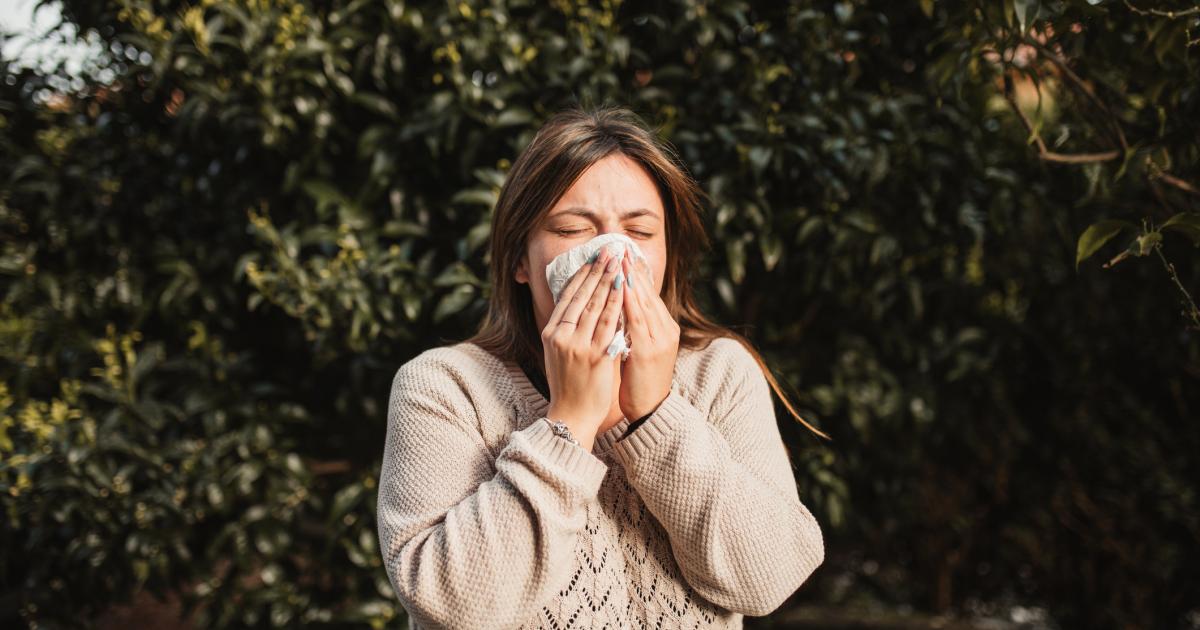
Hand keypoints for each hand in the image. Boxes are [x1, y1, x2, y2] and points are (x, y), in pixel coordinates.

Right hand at [542, 247, 626, 449]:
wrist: (571, 415)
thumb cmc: (568, 384)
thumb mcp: (559, 352)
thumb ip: (567, 329)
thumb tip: (578, 304)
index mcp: (551, 332)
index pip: (567, 296)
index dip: (582, 274)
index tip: (593, 257)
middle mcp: (562, 336)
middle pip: (582, 295)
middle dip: (597, 270)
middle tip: (610, 250)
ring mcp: (578, 345)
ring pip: (596, 306)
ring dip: (609, 280)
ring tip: (619, 262)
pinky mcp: (595, 356)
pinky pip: (609, 325)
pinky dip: (617, 304)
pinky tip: (625, 289)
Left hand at [618, 253, 679, 420]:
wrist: (650, 411)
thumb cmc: (640, 381)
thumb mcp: (639, 349)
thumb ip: (633, 328)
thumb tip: (618, 307)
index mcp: (663, 328)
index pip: (649, 294)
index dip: (636, 273)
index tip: (623, 254)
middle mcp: (665, 330)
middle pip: (648, 293)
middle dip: (633, 269)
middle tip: (620, 246)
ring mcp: (659, 339)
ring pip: (644, 303)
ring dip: (631, 279)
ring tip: (620, 259)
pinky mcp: (649, 351)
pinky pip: (638, 320)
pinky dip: (630, 302)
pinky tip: (621, 287)